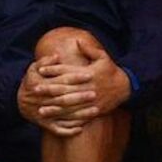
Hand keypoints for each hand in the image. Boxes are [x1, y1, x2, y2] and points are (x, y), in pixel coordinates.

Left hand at [16, 43, 131, 136]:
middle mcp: (88, 87)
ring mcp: (91, 100)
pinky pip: (79, 116)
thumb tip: (77, 40)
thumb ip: (89, 49)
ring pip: (70, 105)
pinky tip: (57, 121)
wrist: (126, 87)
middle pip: (66, 89)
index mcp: (88, 73)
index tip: (40, 70)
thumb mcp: (103, 57)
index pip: (67, 71)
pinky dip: (67, 120)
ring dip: (55, 108)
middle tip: (35, 90)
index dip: (53, 70)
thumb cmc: (111, 71)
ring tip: (41, 110)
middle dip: (49, 90)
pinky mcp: (94, 110)